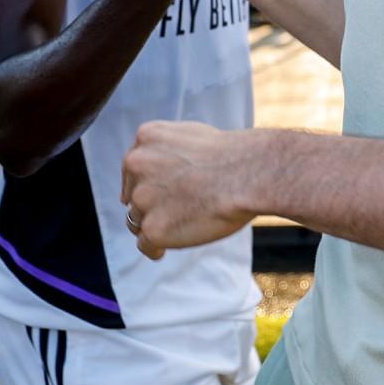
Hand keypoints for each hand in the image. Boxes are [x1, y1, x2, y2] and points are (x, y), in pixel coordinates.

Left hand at [120, 120, 259, 258]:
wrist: (249, 174)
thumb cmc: (232, 155)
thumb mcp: (191, 135)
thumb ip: (166, 150)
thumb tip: (153, 169)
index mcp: (147, 137)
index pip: (134, 168)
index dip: (149, 183)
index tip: (164, 193)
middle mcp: (137, 164)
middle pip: (134, 194)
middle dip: (151, 203)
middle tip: (178, 209)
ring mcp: (143, 197)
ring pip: (138, 220)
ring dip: (155, 224)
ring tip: (182, 224)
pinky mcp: (153, 227)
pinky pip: (145, 244)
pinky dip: (156, 248)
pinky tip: (165, 249)